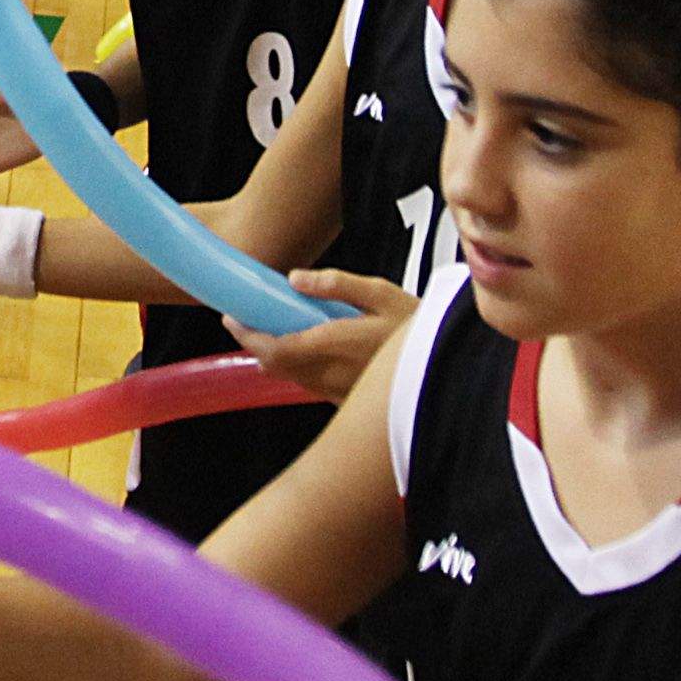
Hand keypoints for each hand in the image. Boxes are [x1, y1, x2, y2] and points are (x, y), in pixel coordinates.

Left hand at [227, 277, 413, 405]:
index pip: (276, 348)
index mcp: (337, 345)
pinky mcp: (347, 401)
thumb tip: (294, 279)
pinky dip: (296, 368)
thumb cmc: (416, 326)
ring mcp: (339, 392)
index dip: (248, 336)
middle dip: (256, 345)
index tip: (233, 317)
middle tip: (246, 321)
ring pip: (291, 378)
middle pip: (276, 366)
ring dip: (274, 357)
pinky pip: (309, 385)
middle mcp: (333, 374)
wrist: (448, 367)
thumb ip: (336, 284)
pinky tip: (304, 348)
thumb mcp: (381, 292)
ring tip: (271, 329)